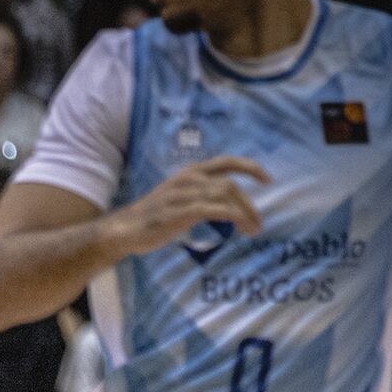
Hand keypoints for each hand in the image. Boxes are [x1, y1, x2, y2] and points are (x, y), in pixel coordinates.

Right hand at [104, 155, 268, 256]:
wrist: (125, 229)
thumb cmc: (152, 217)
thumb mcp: (178, 197)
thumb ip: (199, 194)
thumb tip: (225, 204)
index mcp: (190, 172)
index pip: (226, 162)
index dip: (249, 167)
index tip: (266, 179)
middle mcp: (189, 178)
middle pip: (231, 185)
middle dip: (249, 204)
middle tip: (258, 223)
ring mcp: (186, 194)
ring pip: (227, 196)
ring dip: (245, 212)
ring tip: (253, 230)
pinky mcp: (183, 211)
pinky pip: (217, 209)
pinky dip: (234, 216)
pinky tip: (240, 227)